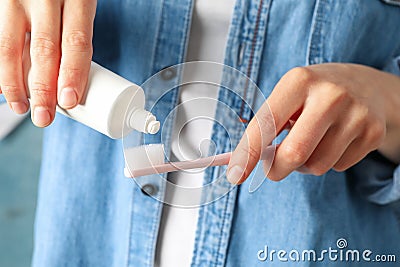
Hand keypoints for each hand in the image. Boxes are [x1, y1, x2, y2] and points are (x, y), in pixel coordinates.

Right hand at [0, 0, 96, 126]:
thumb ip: (73, 33)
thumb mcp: (79, 3)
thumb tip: (70, 80)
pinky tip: (2, 85)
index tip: (69, 101)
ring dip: (14, 82)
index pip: (76, 42)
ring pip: (9, 46)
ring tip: (20, 106)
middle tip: (44, 117)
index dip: (73, 74)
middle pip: (44, 49)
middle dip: (43, 89)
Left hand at [227, 63, 399, 183]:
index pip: (266, 125)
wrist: (367, 86)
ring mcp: (356, 114)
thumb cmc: (314, 94)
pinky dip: (328, 162)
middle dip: (275, 169)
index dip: (247, 154)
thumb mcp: (288, 96)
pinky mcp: (373, 133)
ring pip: (316, 166)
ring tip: (310, 143)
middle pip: (293, 154)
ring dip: (304, 165)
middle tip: (273, 168)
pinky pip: (338, 167)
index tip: (235, 175)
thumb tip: (237, 163)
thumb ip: (264, 126)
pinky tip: (333, 141)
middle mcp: (329, 95)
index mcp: (298, 81)